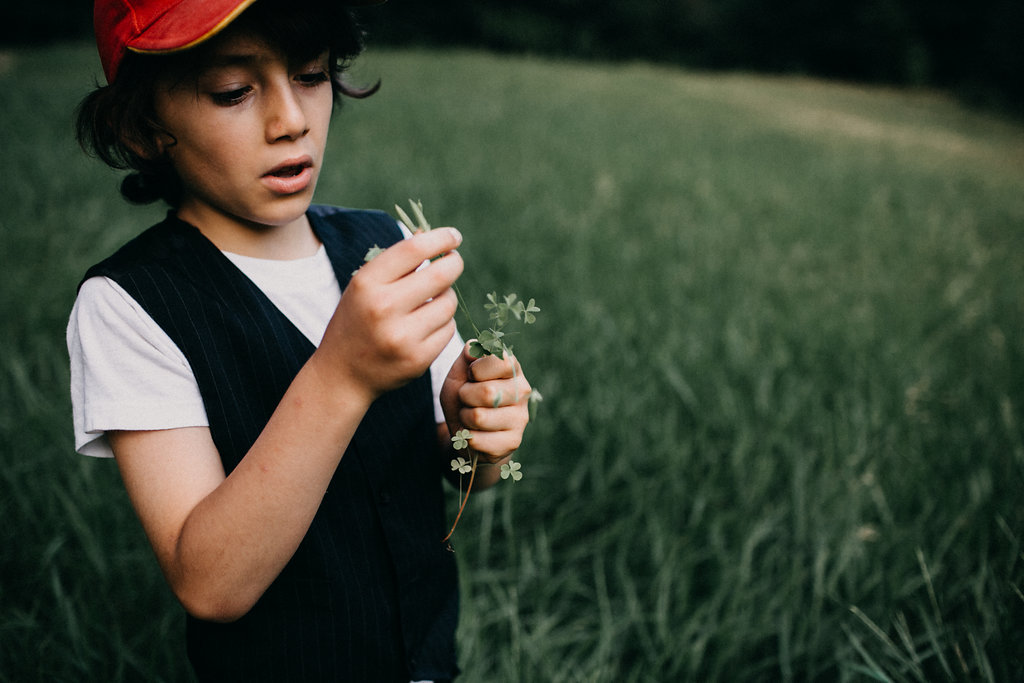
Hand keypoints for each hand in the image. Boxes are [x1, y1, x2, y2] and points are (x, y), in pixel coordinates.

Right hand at [315, 228, 463, 401]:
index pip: (414, 249)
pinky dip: (443, 324)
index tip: (453, 236)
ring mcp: (402, 337)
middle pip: (441, 275)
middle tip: (454, 262)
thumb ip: (396, 262)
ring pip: (448, 303)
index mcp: (367, 283)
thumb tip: (428, 234)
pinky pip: (448, 330)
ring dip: (446, 298)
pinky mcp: (418, 359)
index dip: (440, 238)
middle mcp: (383, 308)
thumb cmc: (357, 321)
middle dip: (453, 264)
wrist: (342, 374)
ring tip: (430, 302)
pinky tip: (426, 327)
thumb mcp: (364, 286)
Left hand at [441, 342, 531, 463]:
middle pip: (488, 392)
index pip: (501, 361)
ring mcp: (521, 418)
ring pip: (480, 417)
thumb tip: (472, 347)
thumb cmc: (464, 397)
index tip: (471, 375)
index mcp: (512, 368)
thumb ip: (466, 356)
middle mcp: (522, 391)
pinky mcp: (513, 441)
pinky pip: (477, 439)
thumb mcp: (460, 373)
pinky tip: (474, 433)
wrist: (465, 431)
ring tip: (469, 416)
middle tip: (467, 399)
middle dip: (465, 396)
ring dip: (464, 417)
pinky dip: (467, 437)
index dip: (476, 369)